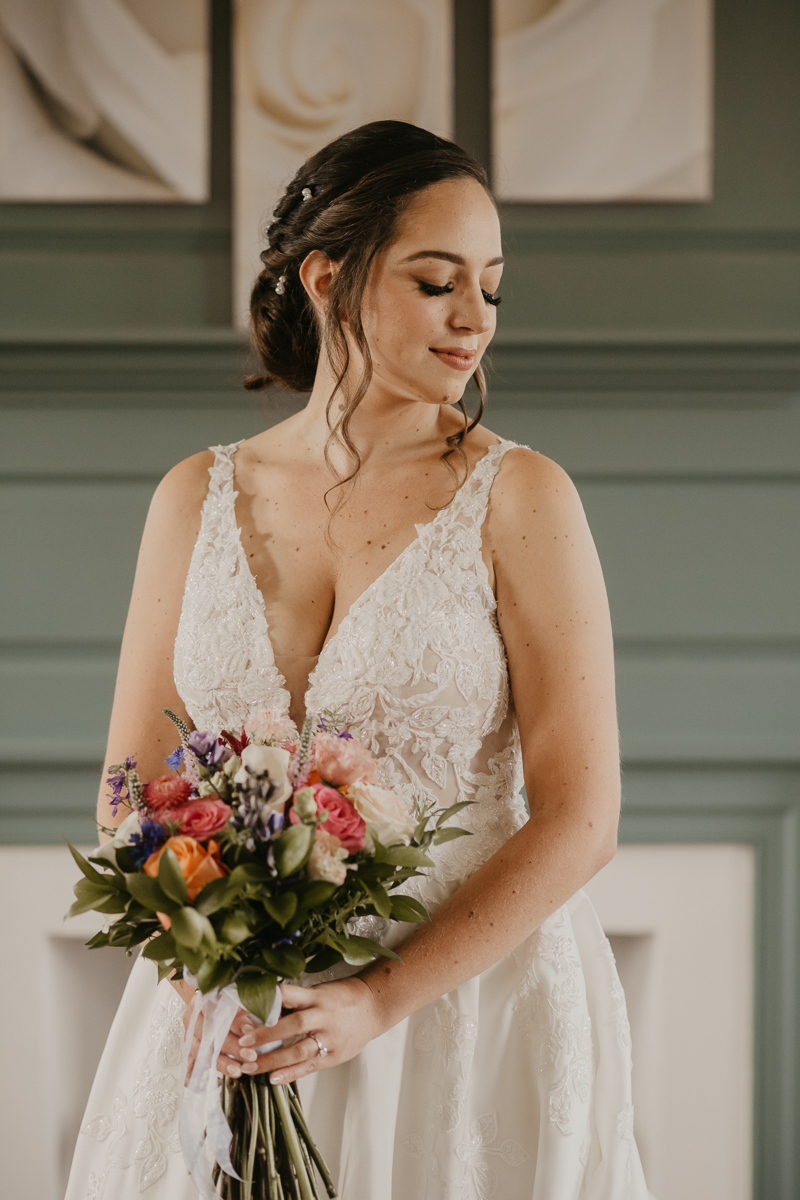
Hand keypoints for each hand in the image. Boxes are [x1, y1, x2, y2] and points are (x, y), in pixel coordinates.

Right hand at [182, 995, 265, 1081]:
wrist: (212, 1001)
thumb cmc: (226, 999)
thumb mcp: (236, 997)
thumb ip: (245, 1006)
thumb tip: (260, 1016)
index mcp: (201, 1002)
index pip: (216, 1013)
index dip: (234, 1023)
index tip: (251, 1030)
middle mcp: (192, 1021)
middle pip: (210, 1036)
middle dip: (231, 1047)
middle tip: (250, 1055)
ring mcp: (190, 1038)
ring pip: (203, 1054)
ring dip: (222, 1064)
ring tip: (238, 1070)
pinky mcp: (191, 1052)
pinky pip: (192, 1067)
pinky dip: (200, 1078)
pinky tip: (217, 1082)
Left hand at [236, 977, 382, 1085]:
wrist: (374, 1007)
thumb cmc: (341, 997)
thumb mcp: (319, 992)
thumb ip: (296, 1001)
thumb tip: (263, 1008)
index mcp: (316, 996)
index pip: (289, 995)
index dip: (267, 1003)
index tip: (245, 1010)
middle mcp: (323, 1016)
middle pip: (292, 1025)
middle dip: (265, 1035)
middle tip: (241, 1044)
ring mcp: (330, 1037)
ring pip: (298, 1050)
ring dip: (272, 1060)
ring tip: (250, 1067)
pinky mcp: (335, 1055)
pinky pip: (310, 1066)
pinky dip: (291, 1073)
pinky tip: (273, 1079)